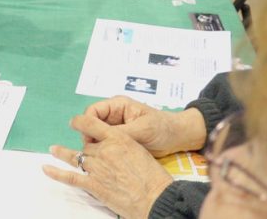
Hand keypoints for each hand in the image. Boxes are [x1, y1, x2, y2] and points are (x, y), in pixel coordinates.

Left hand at [43, 115, 173, 218]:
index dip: (80, 121)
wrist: (155, 198)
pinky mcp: (93, 184)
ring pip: (75, 157)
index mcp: (118, 138)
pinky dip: (56, 173)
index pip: (91, 123)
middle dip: (87, 150)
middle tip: (88, 154)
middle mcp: (104, 150)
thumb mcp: (140, 151)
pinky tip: (46, 169)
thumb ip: (123, 146)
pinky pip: (70, 177)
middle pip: (87, 146)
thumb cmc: (154, 177)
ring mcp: (96, 167)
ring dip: (62, 153)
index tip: (75, 122)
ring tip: (53, 149)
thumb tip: (114, 147)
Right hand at [80, 96, 206, 156]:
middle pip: (92, 124)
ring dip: (98, 146)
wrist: (179, 138)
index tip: (90, 141)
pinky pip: (107, 145)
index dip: (87, 125)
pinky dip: (105, 152)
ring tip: (101, 159)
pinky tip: (107, 161)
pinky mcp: (120, 141)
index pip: (92, 111)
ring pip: (98, 136)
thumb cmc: (162, 128)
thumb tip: (101, 138)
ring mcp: (116, 129)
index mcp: (117, 106)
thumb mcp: (143, 129)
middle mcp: (113, 116)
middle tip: (94, 153)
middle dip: (91, 137)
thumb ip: (122, 132)